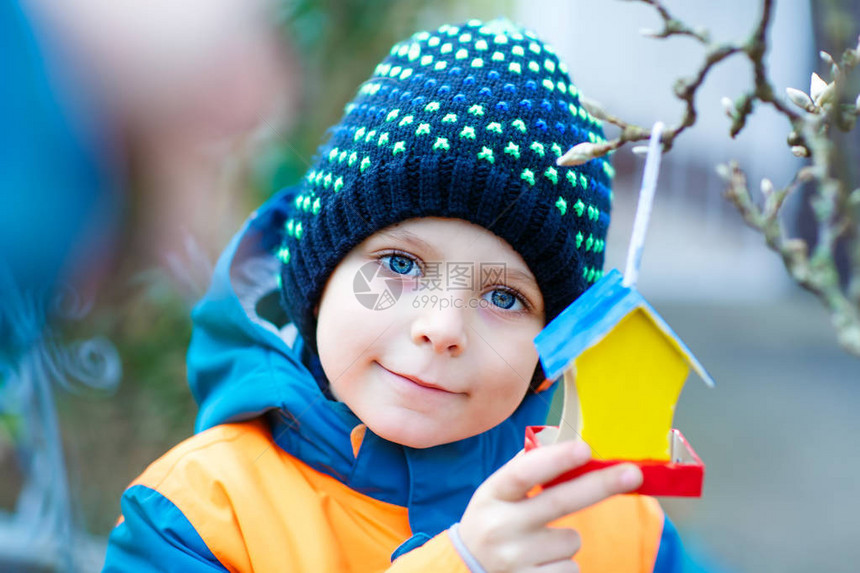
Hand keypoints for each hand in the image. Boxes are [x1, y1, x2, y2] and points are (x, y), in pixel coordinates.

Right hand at [458, 441, 642, 571]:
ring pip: (571, 540)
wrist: (467, 570)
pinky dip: (563, 564)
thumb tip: (561, 439)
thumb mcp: (496, 494)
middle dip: (600, 485)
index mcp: (492, 495)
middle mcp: (500, 527)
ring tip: (538, 544)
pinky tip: (539, 563)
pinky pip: (571, 568)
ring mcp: (514, 560)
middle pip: (559, 502)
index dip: (555, 460)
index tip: (586, 448)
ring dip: (566, 539)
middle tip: (634, 474)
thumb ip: (525, 468)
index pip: (524, 473)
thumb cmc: (493, 522)